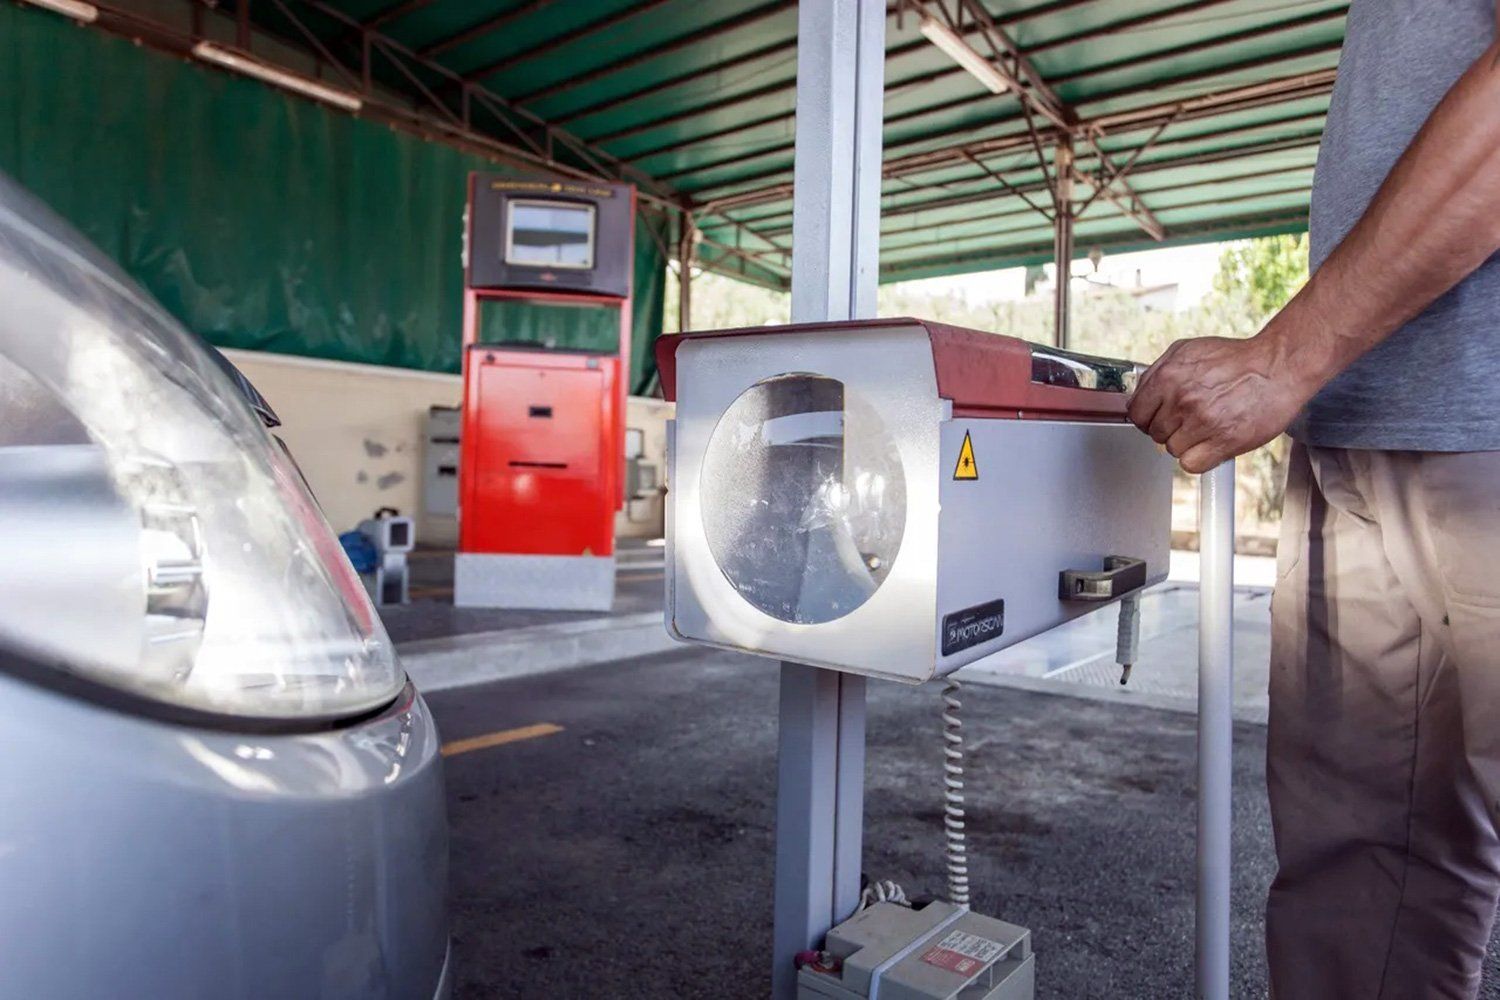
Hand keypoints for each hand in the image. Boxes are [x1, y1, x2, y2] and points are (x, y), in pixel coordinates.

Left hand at [1126, 334, 1315, 473]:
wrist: (1278, 366)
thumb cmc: (1236, 358)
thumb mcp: (1189, 351)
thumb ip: (1158, 372)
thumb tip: (1137, 395)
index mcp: (1169, 376)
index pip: (1136, 413)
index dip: (1147, 417)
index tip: (1159, 417)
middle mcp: (1182, 399)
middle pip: (1154, 433)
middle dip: (1169, 428)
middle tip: (1190, 419)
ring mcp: (1203, 422)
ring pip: (1172, 449)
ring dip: (1186, 442)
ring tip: (1206, 426)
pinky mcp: (1224, 441)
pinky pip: (1191, 464)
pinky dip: (1199, 458)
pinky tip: (1211, 443)